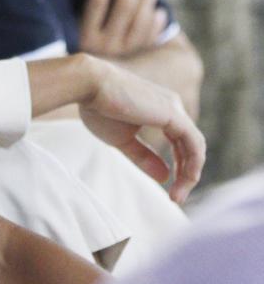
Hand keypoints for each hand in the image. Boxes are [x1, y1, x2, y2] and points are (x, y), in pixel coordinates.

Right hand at [76, 55, 204, 202]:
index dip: (178, 167)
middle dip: (186, 174)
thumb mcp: (123, 139)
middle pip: (190, 146)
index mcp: (161, 109)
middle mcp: (173, 106)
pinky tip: (185, 180)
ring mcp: (175, 109)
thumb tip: (165, 176)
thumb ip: (145, 156)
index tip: (169, 190)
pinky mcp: (174, 114)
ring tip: (177, 195)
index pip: (180, 142)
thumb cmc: (99, 108)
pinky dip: (193, 165)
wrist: (89, 85)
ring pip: (195, 147)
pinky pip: (194, 144)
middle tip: (176, 197)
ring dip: (190, 174)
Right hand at [80, 0, 167, 57]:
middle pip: (124, 7)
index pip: (95, 4)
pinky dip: (156, 22)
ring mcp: (125, 54)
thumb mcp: (79, 38)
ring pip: (141, 19)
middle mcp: (105, 48)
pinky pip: (151, 36)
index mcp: (85, 39)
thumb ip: (91, 17)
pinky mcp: (140, 61)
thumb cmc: (85, 56)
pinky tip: (158, 12)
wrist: (99, 94)